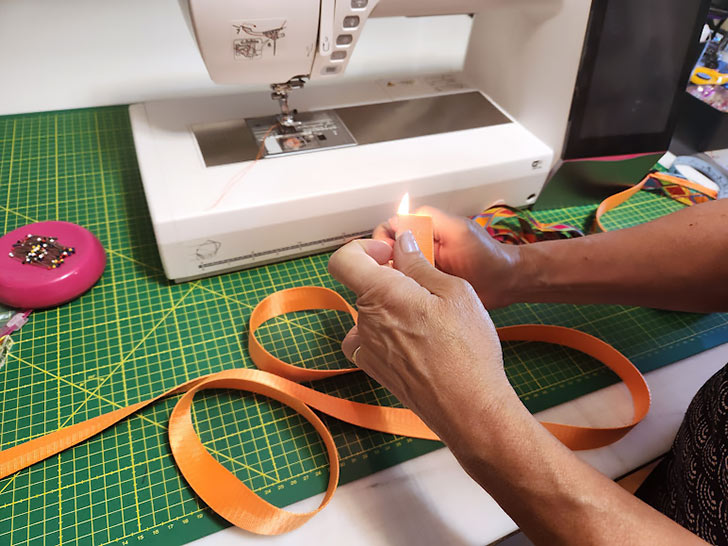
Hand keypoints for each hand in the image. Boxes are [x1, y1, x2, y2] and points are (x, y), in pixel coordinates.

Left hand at [327, 231, 521, 446]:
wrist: (468, 408)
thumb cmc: (467, 349)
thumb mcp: (454, 292)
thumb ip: (420, 265)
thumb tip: (402, 244)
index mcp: (381, 295)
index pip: (343, 260)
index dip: (362, 249)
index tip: (389, 253)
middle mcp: (365, 321)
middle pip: (363, 286)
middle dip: (389, 279)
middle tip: (425, 287)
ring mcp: (366, 348)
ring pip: (370, 313)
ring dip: (391, 308)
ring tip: (428, 319)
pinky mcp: (374, 370)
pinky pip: (370, 340)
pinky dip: (387, 333)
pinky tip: (415, 340)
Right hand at [373, 207, 521, 307]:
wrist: (504, 284)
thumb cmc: (487, 256)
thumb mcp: (458, 231)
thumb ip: (433, 219)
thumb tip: (402, 216)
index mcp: (425, 229)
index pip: (391, 226)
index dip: (384, 238)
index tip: (385, 252)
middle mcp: (419, 247)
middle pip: (387, 248)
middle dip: (382, 258)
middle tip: (389, 272)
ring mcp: (421, 268)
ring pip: (392, 269)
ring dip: (389, 275)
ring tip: (394, 286)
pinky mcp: (425, 286)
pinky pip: (403, 287)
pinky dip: (399, 290)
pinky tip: (402, 296)